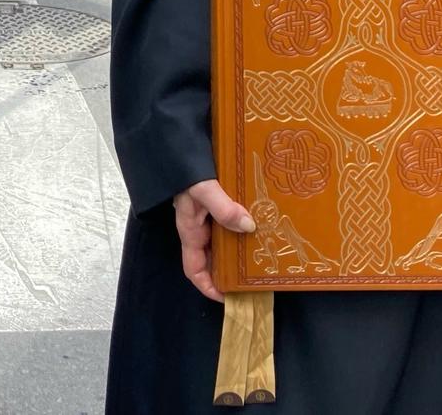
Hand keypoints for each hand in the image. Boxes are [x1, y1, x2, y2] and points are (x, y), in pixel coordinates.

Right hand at [172, 180, 252, 302]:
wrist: (177, 142)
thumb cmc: (184, 169)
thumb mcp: (203, 189)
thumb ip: (223, 208)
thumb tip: (248, 227)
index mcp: (191, 230)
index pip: (194, 269)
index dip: (208, 287)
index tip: (228, 298)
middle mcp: (198, 227)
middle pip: (212, 258)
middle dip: (230, 271)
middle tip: (255, 277)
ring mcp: (206, 214)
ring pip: (223, 240)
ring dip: (239, 248)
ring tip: (263, 253)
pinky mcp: (215, 202)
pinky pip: (228, 221)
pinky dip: (242, 226)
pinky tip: (260, 223)